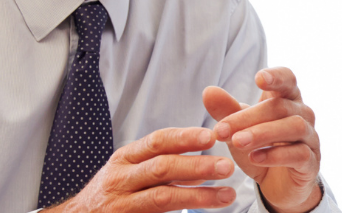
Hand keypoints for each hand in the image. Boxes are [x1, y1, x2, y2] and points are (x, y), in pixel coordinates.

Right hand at [42, 127, 237, 212]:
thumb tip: (202, 165)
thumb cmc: (113, 194)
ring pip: (163, 198)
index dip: (185, 138)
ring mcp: (122, 204)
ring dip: (198, 196)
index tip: (211, 136)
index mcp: (125, 158)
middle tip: (227, 166)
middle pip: (161, 168)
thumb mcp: (131, 171)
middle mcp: (121, 179)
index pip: (157, 142)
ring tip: (228, 195)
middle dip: (196, 166)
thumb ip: (163, 165)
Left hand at [202, 67, 322, 212]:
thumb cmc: (261, 149)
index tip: (258, 78)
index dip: (276, 76)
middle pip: (281, 107)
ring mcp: (310, 138)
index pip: (288, 79)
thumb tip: (208, 91)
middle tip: (222, 130)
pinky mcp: (311, 162)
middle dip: (249, 117)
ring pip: (293, 127)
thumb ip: (227, 110)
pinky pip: (299, 154)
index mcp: (287, 100)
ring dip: (262, 133)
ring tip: (237, 142)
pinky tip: (255, 158)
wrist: (279, 185)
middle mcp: (303, 115)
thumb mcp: (239, 130)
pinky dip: (276, 155)